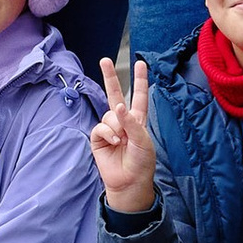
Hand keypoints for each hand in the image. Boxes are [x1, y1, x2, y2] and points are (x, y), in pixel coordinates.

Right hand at [91, 58, 158, 212]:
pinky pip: (100, 126)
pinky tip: (114, 142)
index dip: (140, 80)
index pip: (139, 95)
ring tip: (122, 140)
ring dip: (116, 125)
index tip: (141, 63)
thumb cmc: (141, 162)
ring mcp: (109, 129)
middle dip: (110, 77)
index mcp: (138, 119)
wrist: (129, 182)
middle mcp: (123, 121)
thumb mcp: (143, 140)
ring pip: (109, 114)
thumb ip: (132, 122)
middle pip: (115, 94)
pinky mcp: (98, 138)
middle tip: (105, 60)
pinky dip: (108, 132)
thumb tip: (118, 106)